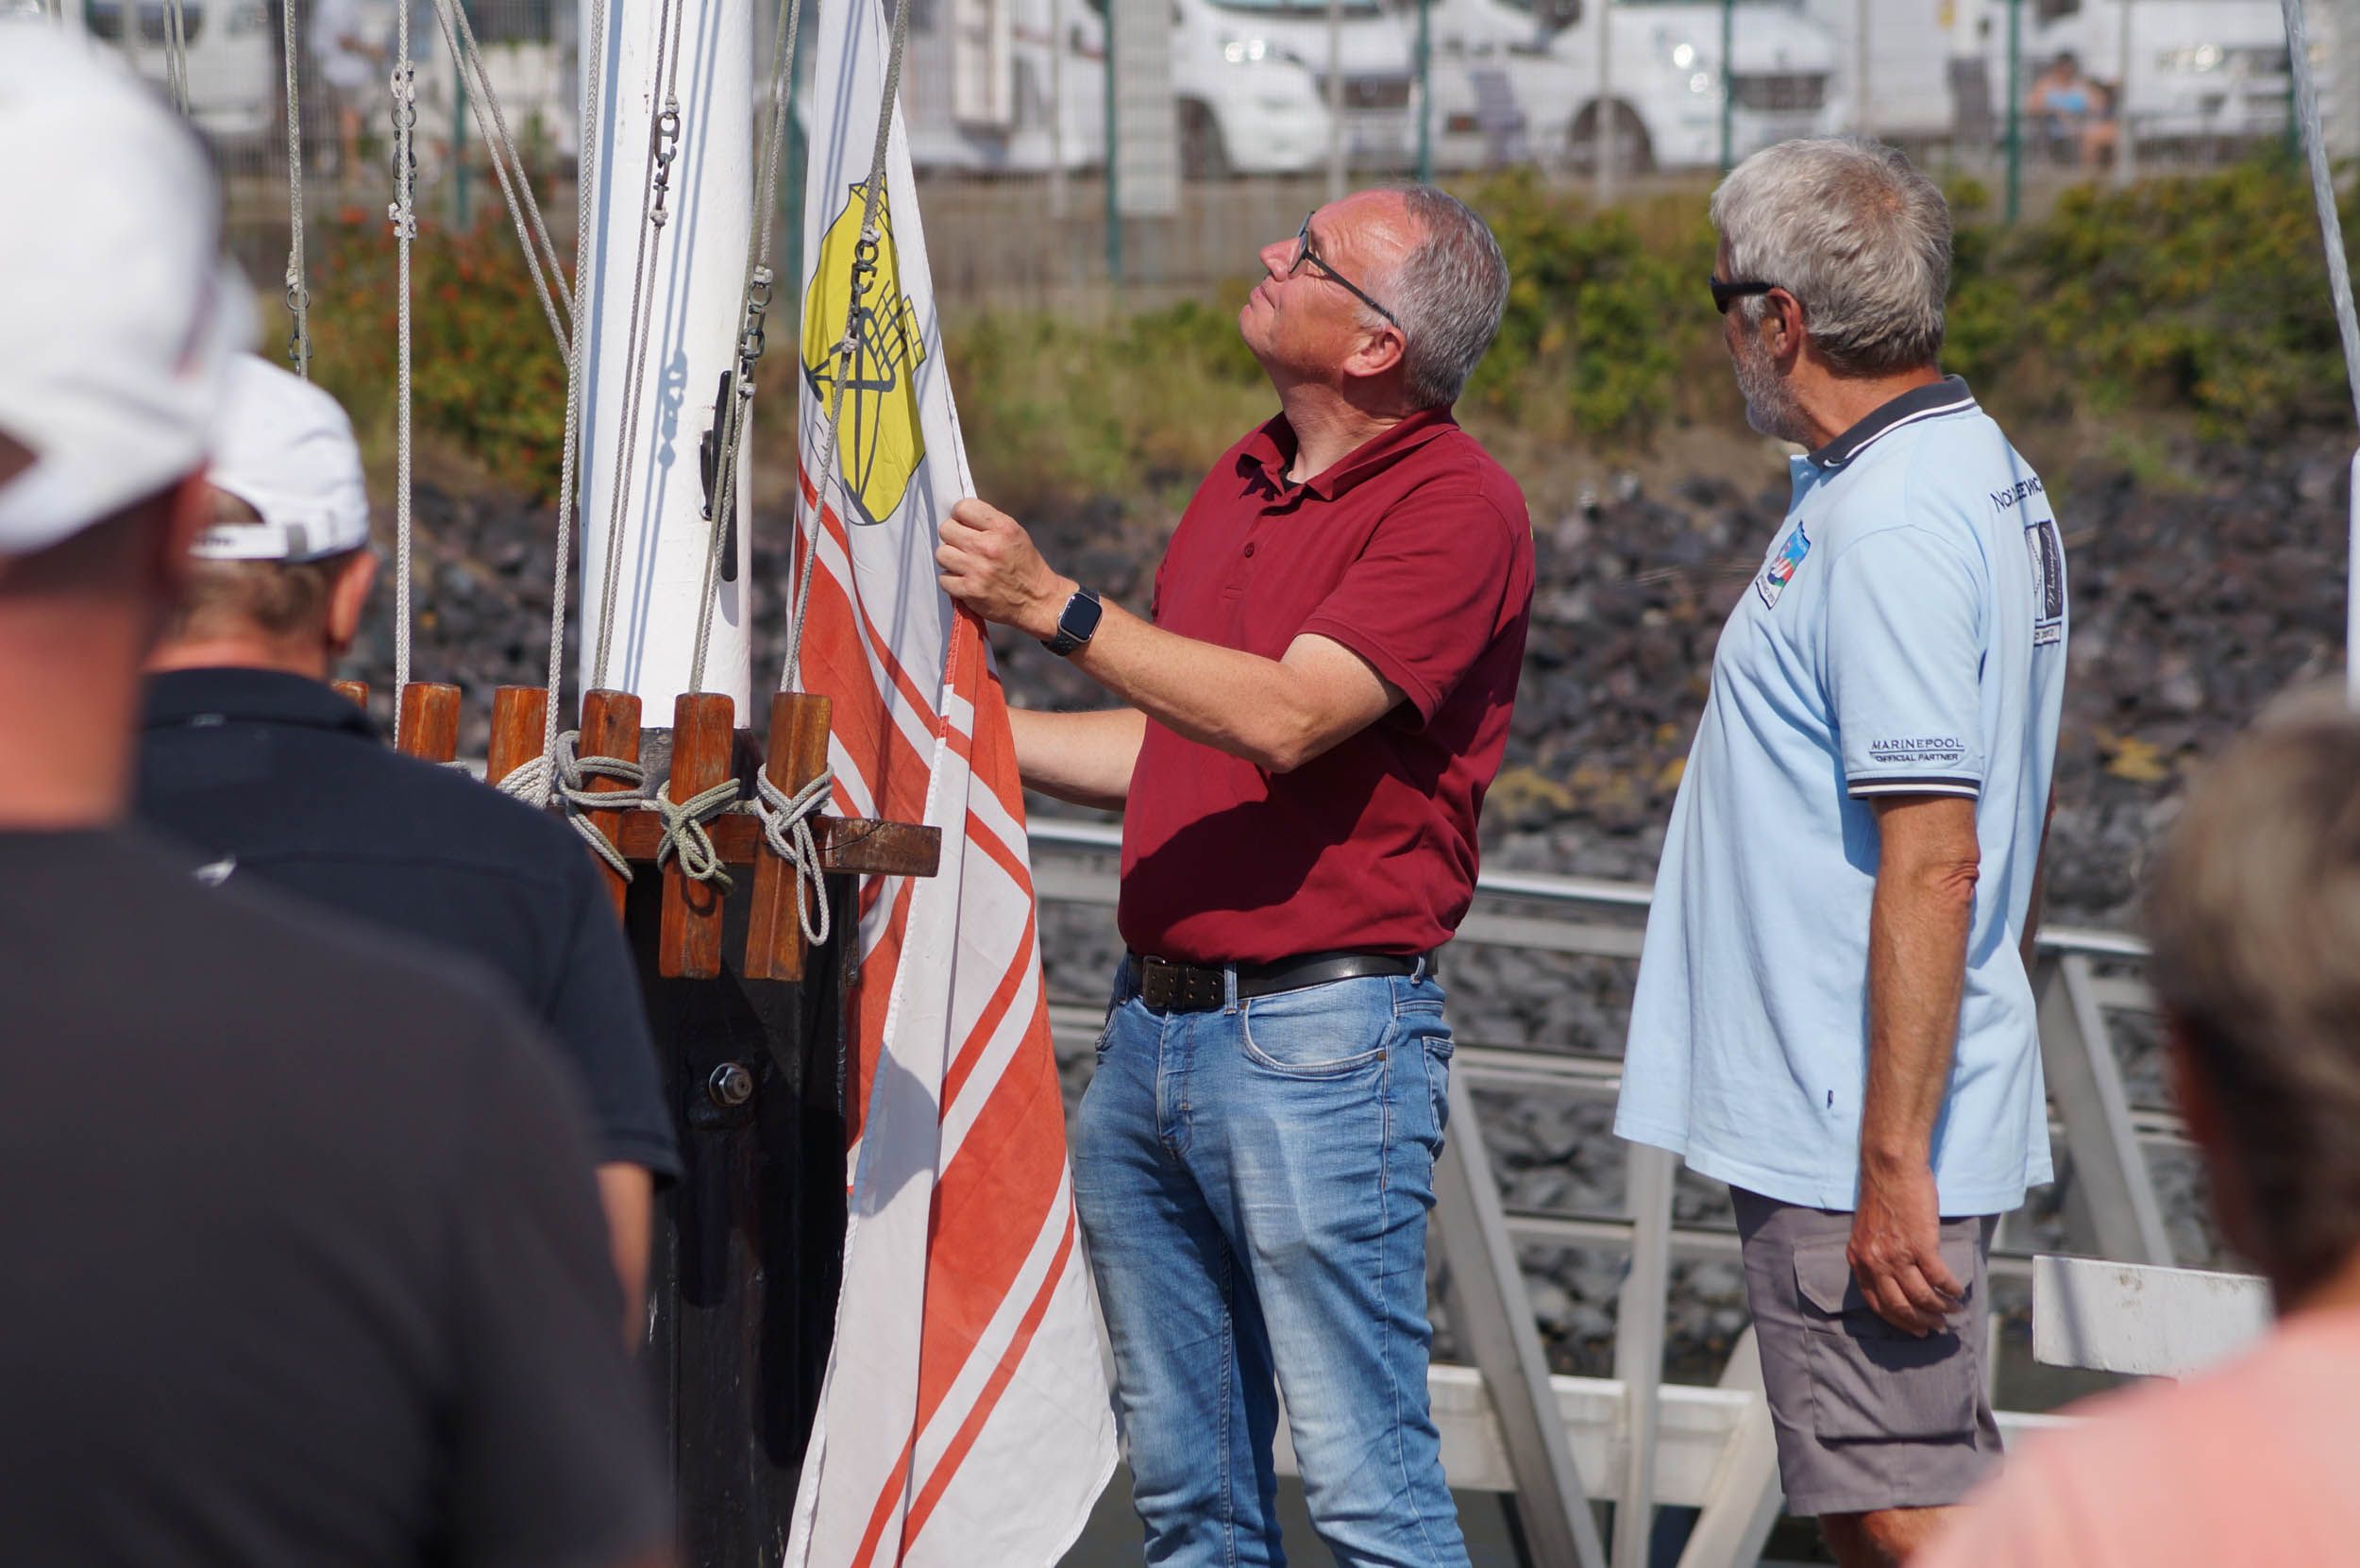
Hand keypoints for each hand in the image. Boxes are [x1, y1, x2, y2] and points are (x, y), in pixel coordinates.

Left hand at [937, 497, 1073, 640]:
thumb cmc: (1024, 564)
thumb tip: (957, 516)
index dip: (960, 516)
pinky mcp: (970, 591)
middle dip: (953, 537)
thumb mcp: (1015, 534)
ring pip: (941, 553)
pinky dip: (952, 581)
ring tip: (964, 564)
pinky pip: (944, 578)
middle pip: (946, 529)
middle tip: (964, 546)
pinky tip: (966, 580)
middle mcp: (989, 547)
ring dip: (950, 559)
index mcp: (1002, 528)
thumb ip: (988, 523)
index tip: (965, 525)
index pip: (963, 507)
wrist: (1038, 600)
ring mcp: (978, 570)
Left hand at [1847, 1160, 1964, 1335]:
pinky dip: (1950, 1289)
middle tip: (1935, 1327)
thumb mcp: (1867, 1230)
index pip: (1876, 1302)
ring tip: (1952, 1311)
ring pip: (1921, 1296)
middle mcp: (1875, 1261)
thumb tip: (1893, 1277)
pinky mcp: (1920, 1245)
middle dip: (1919, 1322)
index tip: (1913, 1328)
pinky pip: (1939, 1278)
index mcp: (1859, 1258)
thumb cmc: (1882, 1194)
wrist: (1891, 1168)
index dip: (1897, 1320)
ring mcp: (1897, 1255)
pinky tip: (1958, 1292)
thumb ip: (1874, 1254)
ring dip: (1939, 1308)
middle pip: (1898, 1306)